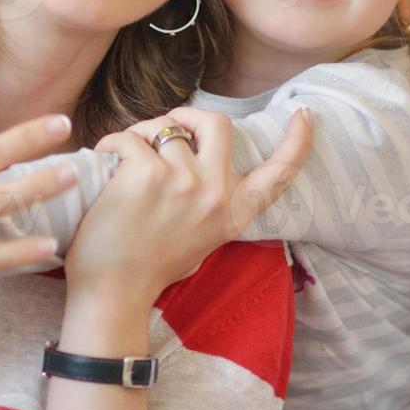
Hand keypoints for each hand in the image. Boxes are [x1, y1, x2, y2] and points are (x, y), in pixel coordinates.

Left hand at [62, 106, 311, 310]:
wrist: (114, 293)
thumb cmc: (152, 267)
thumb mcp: (204, 239)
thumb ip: (214, 203)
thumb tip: (204, 162)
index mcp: (234, 213)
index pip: (280, 172)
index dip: (298, 140)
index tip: (305, 115)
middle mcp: (216, 193)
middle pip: (219, 123)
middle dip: (189, 115)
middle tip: (168, 126)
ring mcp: (184, 181)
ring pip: (164, 128)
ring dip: (139, 135)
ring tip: (122, 160)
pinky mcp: (147, 174)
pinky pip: (128, 138)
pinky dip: (111, 145)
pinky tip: (104, 164)